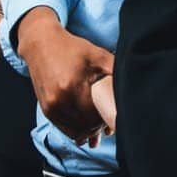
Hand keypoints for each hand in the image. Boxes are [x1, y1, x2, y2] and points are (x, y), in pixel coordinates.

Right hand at [15, 9, 112, 142]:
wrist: (42, 45)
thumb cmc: (72, 49)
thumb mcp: (97, 55)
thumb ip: (115, 70)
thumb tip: (134, 84)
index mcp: (73, 86)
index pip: (96, 116)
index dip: (108, 120)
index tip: (116, 119)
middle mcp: (59, 100)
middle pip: (86, 126)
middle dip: (100, 128)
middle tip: (110, 126)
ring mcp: (51, 106)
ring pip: (75, 131)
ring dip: (89, 132)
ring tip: (100, 129)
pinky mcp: (46, 109)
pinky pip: (65, 128)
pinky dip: (77, 130)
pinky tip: (86, 127)